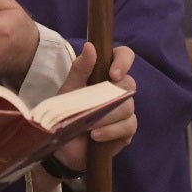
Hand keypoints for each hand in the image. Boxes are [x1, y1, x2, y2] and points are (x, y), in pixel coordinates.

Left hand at [48, 44, 137, 175]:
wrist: (62, 145)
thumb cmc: (66, 112)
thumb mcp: (68, 90)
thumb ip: (79, 69)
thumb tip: (90, 46)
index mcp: (106, 73)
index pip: (124, 56)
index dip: (123, 61)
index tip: (113, 74)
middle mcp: (119, 89)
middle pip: (129, 83)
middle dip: (109, 96)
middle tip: (91, 106)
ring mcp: (126, 110)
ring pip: (127, 106)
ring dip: (106, 116)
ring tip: (88, 125)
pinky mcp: (127, 130)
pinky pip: (128, 126)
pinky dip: (111, 130)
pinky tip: (96, 136)